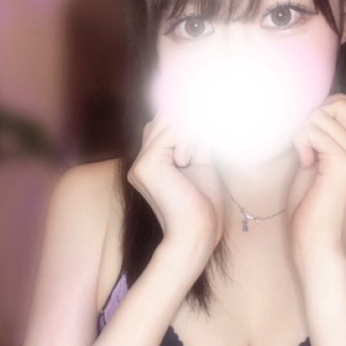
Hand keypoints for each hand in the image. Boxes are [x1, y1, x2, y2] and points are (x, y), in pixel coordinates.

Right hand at [127, 108, 225, 258]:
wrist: (199, 232)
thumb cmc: (204, 206)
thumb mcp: (202, 163)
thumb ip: (196, 139)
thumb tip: (200, 112)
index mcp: (152, 165)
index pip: (164, 125)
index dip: (185, 124)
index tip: (203, 137)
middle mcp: (141, 163)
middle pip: (163, 118)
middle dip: (188, 127)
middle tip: (198, 152)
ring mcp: (140, 164)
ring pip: (167, 119)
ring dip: (189, 133)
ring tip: (192, 159)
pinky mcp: (146, 165)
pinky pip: (170, 129)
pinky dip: (187, 140)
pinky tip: (185, 162)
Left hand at [285, 93, 345, 264]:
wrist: (318, 245)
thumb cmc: (313, 211)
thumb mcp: (323, 169)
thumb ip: (327, 144)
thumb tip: (314, 117)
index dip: (336, 109)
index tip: (317, 133)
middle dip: (317, 115)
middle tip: (307, 143)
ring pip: (326, 114)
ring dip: (304, 131)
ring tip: (305, 157)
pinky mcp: (344, 166)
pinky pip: (316, 131)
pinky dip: (302, 141)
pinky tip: (305, 163)